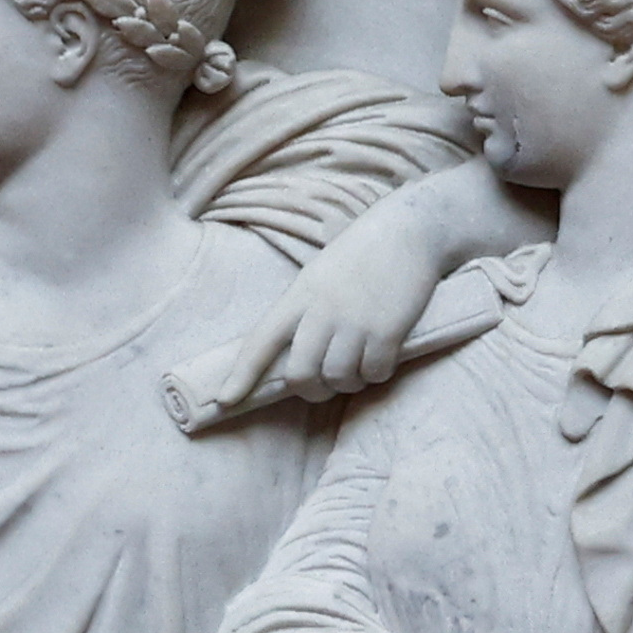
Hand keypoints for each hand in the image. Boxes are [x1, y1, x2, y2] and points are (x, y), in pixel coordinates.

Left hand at [189, 164, 522, 420]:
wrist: (408, 230)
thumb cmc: (362, 255)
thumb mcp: (320, 275)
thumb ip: (305, 312)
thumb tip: (296, 358)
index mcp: (299, 296)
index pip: (260, 342)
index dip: (241, 375)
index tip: (223, 402)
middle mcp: (321, 311)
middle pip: (300, 375)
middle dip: (313, 391)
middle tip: (328, 386)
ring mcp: (354, 321)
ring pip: (338, 379)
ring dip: (350, 383)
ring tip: (360, 366)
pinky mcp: (387, 330)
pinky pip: (374, 373)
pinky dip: (377, 374)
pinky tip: (383, 359)